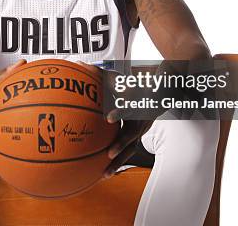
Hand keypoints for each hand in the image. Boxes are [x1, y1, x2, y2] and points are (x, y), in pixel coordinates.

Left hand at [76, 61, 153, 178]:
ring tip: (104, 174)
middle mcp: (141, 119)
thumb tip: (78, 64)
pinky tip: (102, 174)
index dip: (120, 113)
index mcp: (137, 103)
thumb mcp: (118, 78)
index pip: (130, 108)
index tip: (108, 118)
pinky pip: (126, 153)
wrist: (159, 94)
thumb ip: (100, 74)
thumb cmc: (131, 85)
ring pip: (131, 149)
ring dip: (118, 162)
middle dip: (121, 145)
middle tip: (108, 154)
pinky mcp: (136, 139)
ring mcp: (141, 131)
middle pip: (133, 135)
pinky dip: (116, 164)